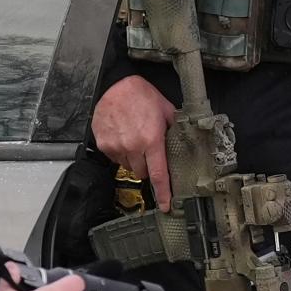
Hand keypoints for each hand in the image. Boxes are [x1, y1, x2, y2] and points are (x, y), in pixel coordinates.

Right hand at [91, 75, 175, 210]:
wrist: (116, 85)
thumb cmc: (141, 95)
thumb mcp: (166, 110)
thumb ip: (175, 130)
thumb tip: (186, 143)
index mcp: (151, 140)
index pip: (158, 175)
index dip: (163, 193)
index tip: (165, 206)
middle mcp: (133, 146)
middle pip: (142, 172)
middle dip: (147, 165)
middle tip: (147, 148)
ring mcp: (116, 146)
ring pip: (128, 166)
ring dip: (132, 158)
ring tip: (133, 137)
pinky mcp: (104, 144)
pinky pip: (115, 157)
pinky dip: (119, 151)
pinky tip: (122, 135)